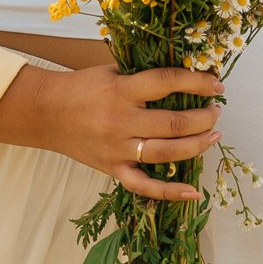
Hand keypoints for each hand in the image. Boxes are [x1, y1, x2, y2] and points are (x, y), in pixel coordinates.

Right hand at [0, 65, 222, 201]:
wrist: (45, 113)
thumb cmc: (82, 87)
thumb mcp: (111, 71)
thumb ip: (143, 75)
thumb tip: (185, 74)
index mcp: (121, 90)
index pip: (167, 83)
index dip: (197, 82)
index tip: (216, 84)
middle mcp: (121, 121)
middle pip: (173, 122)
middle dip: (203, 117)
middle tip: (216, 111)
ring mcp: (117, 148)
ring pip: (166, 152)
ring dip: (197, 144)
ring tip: (213, 134)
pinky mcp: (112, 169)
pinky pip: (145, 185)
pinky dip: (170, 191)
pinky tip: (194, 192)